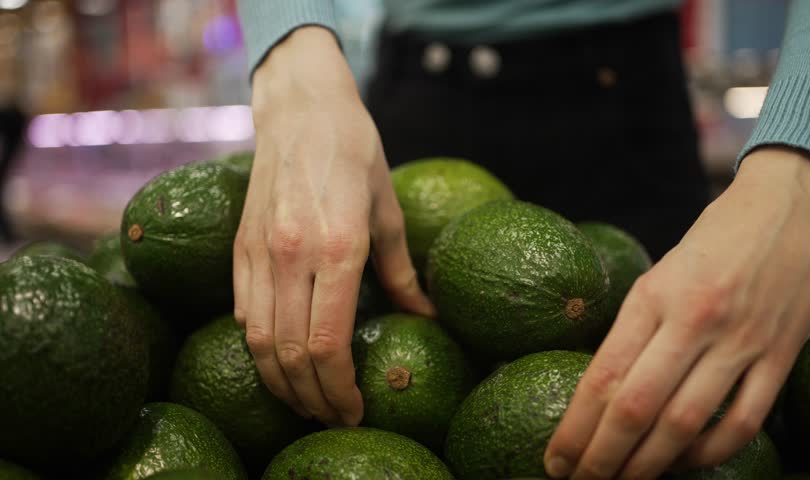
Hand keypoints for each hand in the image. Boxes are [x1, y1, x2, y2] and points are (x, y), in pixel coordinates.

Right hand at [234, 27, 434, 425]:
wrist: (303, 111)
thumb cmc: (355, 155)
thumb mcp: (389, 213)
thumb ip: (402, 273)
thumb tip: (425, 316)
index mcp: (338, 248)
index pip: (328, 343)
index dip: (340, 389)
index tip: (355, 410)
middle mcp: (292, 255)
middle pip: (291, 353)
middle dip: (312, 398)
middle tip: (333, 417)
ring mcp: (259, 252)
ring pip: (258, 341)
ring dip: (280, 383)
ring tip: (305, 402)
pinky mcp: (239, 247)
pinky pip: (242, 311)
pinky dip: (259, 347)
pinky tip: (279, 362)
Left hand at [544, 146, 809, 478]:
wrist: (791, 205)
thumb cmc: (714, 238)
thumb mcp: (659, 273)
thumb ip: (634, 328)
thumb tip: (602, 391)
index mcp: (653, 295)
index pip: (602, 377)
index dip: (574, 429)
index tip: (554, 459)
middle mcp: (693, 320)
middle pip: (635, 409)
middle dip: (601, 458)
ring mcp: (740, 341)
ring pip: (684, 423)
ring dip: (649, 465)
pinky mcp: (780, 355)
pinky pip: (743, 421)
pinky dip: (710, 452)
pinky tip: (685, 462)